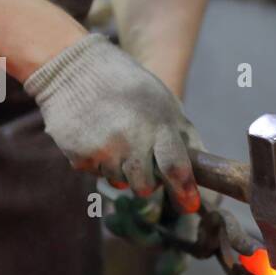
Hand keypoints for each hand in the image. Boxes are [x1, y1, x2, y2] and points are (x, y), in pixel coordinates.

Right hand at [26, 33, 201, 211]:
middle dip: (146, 181)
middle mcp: (132, 140)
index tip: (190, 205)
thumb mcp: (163, 102)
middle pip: (145, 186)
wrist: (74, 69)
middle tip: (140, 160)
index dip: (184, 190)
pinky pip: (95, 174)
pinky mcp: (79, 156)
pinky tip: (94, 135)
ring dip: (120, 169)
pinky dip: (97, 161)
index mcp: (158, 125)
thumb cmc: (127, 85)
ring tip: (114, 138)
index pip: (175, 167)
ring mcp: (104, 150)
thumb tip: (202, 167)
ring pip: (119, 183)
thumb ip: (183, 134)